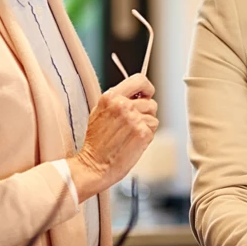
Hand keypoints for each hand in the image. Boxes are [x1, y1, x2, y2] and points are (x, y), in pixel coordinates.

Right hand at [68, 76, 157, 199]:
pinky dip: (146, 136)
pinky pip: (153, 129)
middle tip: (132, 125)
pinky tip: (133, 142)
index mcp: (110, 96)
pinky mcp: (142, 133)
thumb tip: (137, 94)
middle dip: (145, 113)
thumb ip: (117, 100)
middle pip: (150, 102)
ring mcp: (133, 118)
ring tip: (130, 135)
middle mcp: (122, 105)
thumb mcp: (99, 112)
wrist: (92, 165)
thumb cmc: (95, 143)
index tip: (146, 95)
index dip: (147, 88)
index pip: (140, 80)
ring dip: (145, 126)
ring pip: (153, 117)